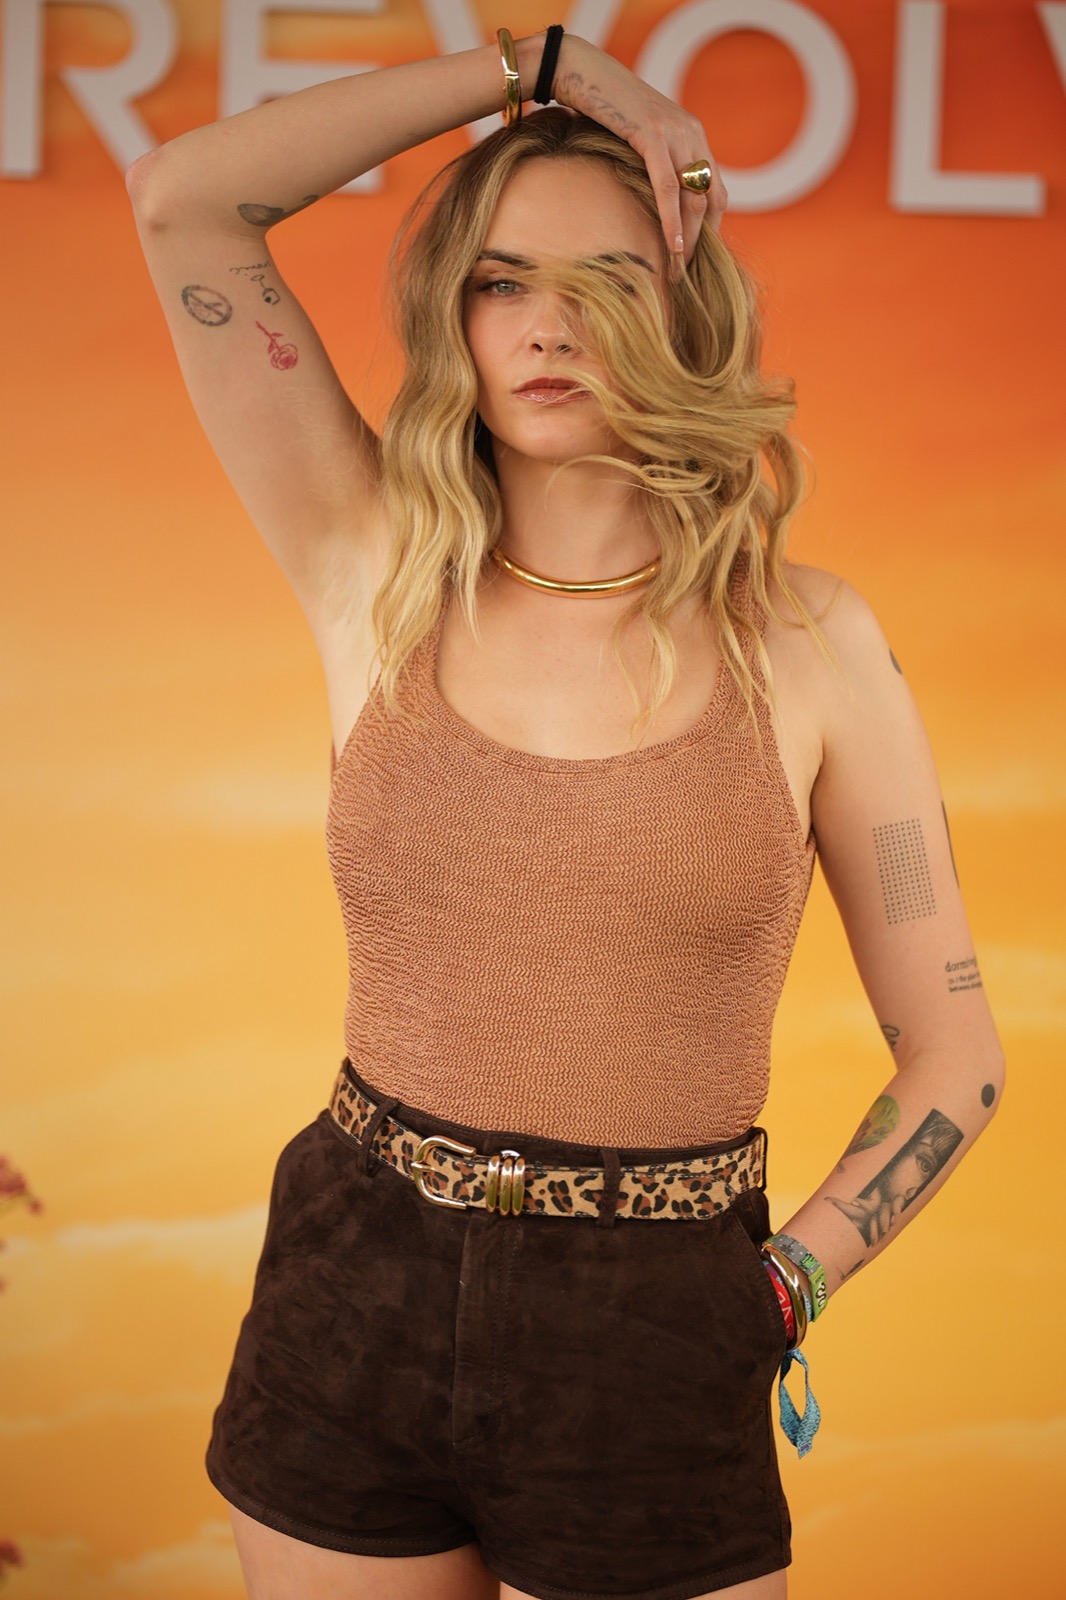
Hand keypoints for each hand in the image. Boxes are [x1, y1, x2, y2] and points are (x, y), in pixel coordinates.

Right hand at [552, 35, 726, 263]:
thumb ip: (655, 161)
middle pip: (710, 199)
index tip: (697, 257)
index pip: (716, 190)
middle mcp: (691, 131)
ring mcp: (674, 131)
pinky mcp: (651, 134)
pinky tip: (673, 246)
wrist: (578, 70)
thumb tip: (654, 197)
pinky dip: (672, 219)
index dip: (711, 228)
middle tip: (686, 274)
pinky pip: (667, 186)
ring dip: (688, 239)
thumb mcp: (638, 136)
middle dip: (702, 241)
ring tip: (677, 271)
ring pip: (693, 197)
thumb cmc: (601, 107)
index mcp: (692, 133)